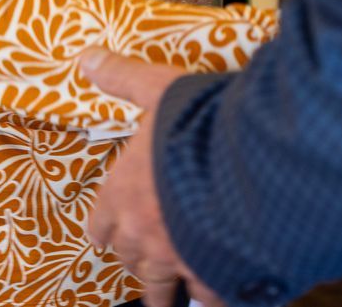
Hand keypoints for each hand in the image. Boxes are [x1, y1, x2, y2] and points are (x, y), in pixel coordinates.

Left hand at [80, 48, 223, 306]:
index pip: (100, 228)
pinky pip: (208, 296)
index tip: (115, 232)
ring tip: (175, 293)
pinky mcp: (215, 276)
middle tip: (152, 253)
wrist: (255, 161)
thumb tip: (86, 58)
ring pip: (162, 288)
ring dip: (168, 287)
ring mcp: (179, 261)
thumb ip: (124, 78)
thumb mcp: (160, 90)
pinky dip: (213, 292)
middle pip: (130, 260)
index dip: (109, 229)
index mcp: (124, 195)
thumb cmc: (202, 126)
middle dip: (140, 257)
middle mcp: (144, 235)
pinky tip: (220, 287)